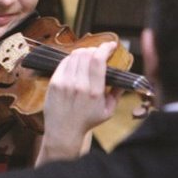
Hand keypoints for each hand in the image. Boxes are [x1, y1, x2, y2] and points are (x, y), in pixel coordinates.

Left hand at [39, 41, 119, 162]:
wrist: (63, 131)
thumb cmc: (87, 122)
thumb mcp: (108, 111)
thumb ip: (117, 93)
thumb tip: (123, 78)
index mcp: (94, 92)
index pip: (98, 60)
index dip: (105, 48)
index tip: (111, 45)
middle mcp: (78, 85)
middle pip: (86, 54)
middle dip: (95, 49)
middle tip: (99, 53)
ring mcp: (64, 83)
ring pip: (74, 55)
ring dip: (84, 52)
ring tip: (88, 57)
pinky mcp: (54, 82)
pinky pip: (64, 62)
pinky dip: (72, 59)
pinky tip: (76, 64)